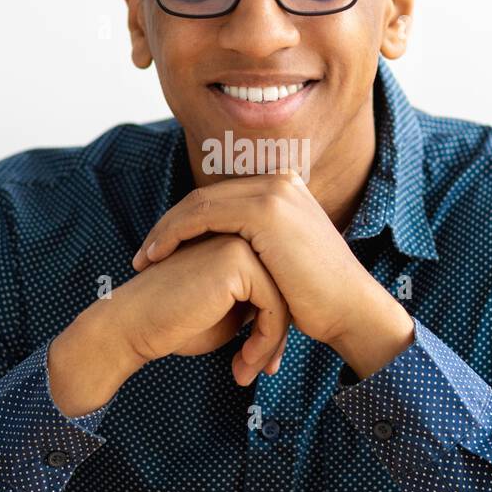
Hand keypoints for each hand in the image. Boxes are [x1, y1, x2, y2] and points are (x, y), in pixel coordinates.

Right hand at [48, 235, 288, 416]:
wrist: (133, 327)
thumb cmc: (175, 323)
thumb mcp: (231, 313)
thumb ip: (260, 303)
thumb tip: (296, 316)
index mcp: (238, 242)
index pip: (279, 286)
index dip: (275, 328)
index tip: (263, 362)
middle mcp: (242, 235)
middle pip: (286, 291)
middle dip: (277, 338)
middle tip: (262, 371)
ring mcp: (240, 242)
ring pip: (285, 300)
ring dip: (271, 345)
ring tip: (248, 372)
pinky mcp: (236, 260)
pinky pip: (274, 307)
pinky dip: (265, 342)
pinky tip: (243, 364)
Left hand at [131, 172, 413, 376]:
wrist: (349, 309)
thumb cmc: (315, 299)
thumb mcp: (281, 262)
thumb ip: (257, 247)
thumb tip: (226, 255)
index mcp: (283, 189)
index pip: (219, 199)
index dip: (185, 223)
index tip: (159, 251)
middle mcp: (278, 182)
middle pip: (205, 197)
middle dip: (169, 226)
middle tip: (142, 255)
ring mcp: (273, 192)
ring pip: (199, 204)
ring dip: (165, 231)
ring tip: (143, 260)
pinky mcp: (265, 210)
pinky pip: (204, 215)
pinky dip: (176, 234)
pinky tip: (158, 256)